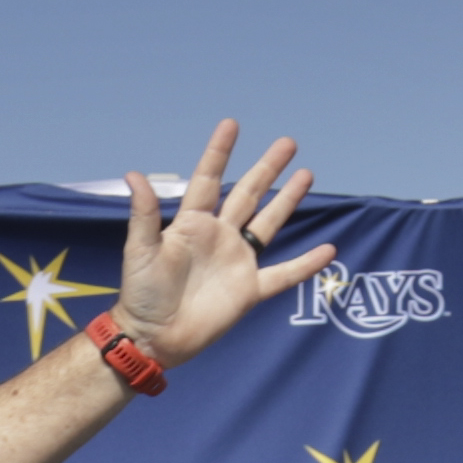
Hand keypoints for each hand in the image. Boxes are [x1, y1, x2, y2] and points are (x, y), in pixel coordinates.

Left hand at [111, 117, 339, 367]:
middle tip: (288, 143)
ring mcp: (237, 261)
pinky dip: (305, 264)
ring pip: (268, 224)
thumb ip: (144, 214)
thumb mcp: (140, 250)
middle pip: (248, 194)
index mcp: (191, 224)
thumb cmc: (141, 294)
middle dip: (267, 168)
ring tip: (306, 175)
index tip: (232, 125)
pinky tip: (328, 249)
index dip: (219, 153)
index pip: (208, 180)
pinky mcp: (249, 290)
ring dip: (287, 200)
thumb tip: (134, 174)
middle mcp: (218, 237)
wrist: (153, 338)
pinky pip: (283, 274)